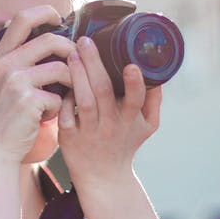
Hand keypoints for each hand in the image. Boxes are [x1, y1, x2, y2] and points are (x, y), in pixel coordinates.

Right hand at [0, 6, 77, 163]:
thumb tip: (53, 40)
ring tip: (62, 98)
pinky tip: (46, 117)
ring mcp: (15, 81)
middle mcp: (5, 64)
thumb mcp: (4, 83)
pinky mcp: (28, 100)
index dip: (45, 12)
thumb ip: (21, 62)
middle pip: (51, 40)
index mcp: (0, 56)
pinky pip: (59, 97)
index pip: (22, 18)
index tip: (59, 19)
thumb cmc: (6, 117)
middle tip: (77, 63)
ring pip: (62, 69)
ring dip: (70, 84)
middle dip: (72, 50)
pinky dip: (58, 108)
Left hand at [57, 36, 161, 189]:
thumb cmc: (125, 144)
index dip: (134, 84)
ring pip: (83, 101)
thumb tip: (158, 72)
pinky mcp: (69, 138)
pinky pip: (65, 114)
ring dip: (77, 76)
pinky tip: (60, 80)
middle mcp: (110, 126)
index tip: (131, 65)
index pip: (135, 100)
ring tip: (72, 54)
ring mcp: (89, 132)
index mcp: (130, 120)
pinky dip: (63, 98)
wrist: (103, 178)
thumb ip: (154, 100)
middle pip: (103, 92)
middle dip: (94, 64)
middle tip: (86, 41)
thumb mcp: (147, 126)